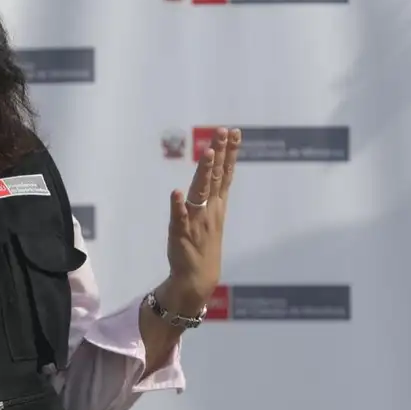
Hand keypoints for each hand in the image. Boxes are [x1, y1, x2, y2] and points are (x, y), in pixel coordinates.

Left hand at [163, 127, 241, 311]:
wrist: (197, 278)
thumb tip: (215, 169)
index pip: (225, 173)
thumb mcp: (212, 216)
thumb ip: (212, 193)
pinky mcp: (181, 233)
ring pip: (201, 192)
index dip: (230, 152)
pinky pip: (179, 218)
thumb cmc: (203, 245)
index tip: (234, 132)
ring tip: (208, 153)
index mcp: (217, 205)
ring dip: (205, 172)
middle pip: (215, 177)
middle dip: (220, 153)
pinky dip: (178, 206)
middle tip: (224, 132)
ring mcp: (197, 221)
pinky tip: (176, 193)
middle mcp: (210, 210)